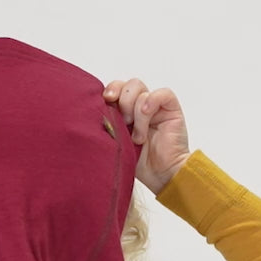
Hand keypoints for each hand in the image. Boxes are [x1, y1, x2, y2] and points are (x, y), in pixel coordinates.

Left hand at [102, 78, 190, 194]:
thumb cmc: (138, 164)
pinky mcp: (171, 109)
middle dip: (122, 100)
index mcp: (124, 112)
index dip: (111, 90)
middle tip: (124, 122)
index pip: (116, 90)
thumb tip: (89, 116)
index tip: (105, 100)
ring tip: (138, 136)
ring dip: (136, 113)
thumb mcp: (116, 145)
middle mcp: (139, 107)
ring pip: (141, 90)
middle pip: (128, 85)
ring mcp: (155, 107)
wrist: (161, 175)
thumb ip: (107, 127)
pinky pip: (162, 93)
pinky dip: (151, 102)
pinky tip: (147, 117)